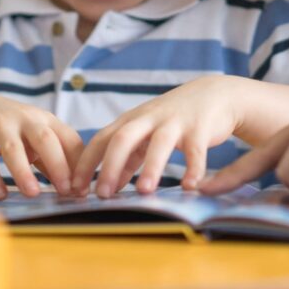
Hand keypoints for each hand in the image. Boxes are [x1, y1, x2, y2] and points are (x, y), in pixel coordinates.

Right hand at [0, 85, 82, 198]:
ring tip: (32, 194)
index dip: (79, 164)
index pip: (70, 140)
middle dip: (58, 165)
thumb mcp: (31, 136)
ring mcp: (1, 124)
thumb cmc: (6, 126)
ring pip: (15, 149)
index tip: (83, 189)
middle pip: (46, 140)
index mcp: (45, 120)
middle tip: (65, 191)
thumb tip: (70, 189)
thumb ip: (48, 159)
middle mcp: (26, 119)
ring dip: (24, 173)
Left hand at [71, 76, 246, 197]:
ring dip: (151, 167)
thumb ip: (130, 157)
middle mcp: (150, 119)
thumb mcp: (147, 132)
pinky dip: (193, 168)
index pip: (101, 139)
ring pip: (159, 143)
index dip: (86, 163)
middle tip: (101, 195)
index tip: (73, 189)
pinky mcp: (201, 128)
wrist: (215, 93)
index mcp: (132, 121)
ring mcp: (176, 122)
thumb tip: (112, 185)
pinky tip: (190, 187)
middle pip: (123, 138)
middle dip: (109, 166)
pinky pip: (196, 150)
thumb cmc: (174, 118)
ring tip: (145, 191)